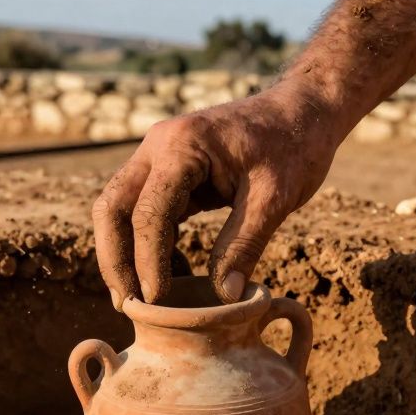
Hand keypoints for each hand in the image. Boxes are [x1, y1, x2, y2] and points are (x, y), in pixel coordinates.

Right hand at [92, 81, 343, 308]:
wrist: (302, 110)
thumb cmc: (294, 146)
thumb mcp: (276, 198)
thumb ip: (244, 244)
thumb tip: (224, 296)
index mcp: (182, 146)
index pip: (148, 212)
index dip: (148, 261)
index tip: (157, 301)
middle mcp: (158, 146)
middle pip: (112, 207)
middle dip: (115, 258)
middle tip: (127, 304)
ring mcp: (158, 155)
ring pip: (119, 208)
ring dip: (121, 252)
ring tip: (134, 298)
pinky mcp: (168, 169)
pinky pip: (141, 208)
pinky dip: (143, 242)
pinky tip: (157, 276)